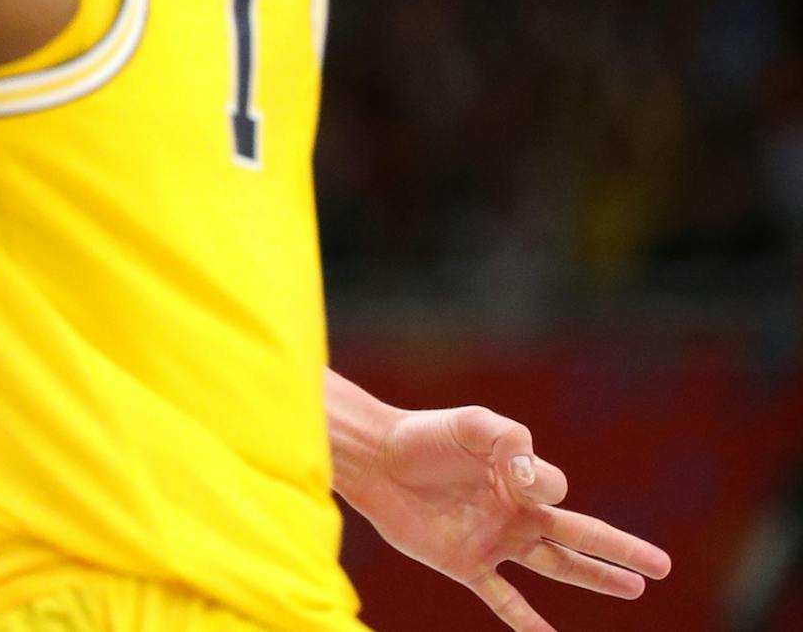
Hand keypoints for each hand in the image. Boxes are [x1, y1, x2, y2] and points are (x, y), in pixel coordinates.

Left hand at [342, 404, 671, 631]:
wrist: (374, 457)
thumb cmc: (424, 435)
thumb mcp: (473, 426)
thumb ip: (512, 445)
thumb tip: (539, 486)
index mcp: (520, 476)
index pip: (556, 490)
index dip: (542, 483)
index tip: (517, 472)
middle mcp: (514, 511)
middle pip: (579, 534)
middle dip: (620, 550)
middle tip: (663, 567)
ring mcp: (493, 540)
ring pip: (556, 566)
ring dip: (594, 578)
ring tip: (634, 590)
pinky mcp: (464, 563)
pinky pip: (503, 598)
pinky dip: (525, 620)